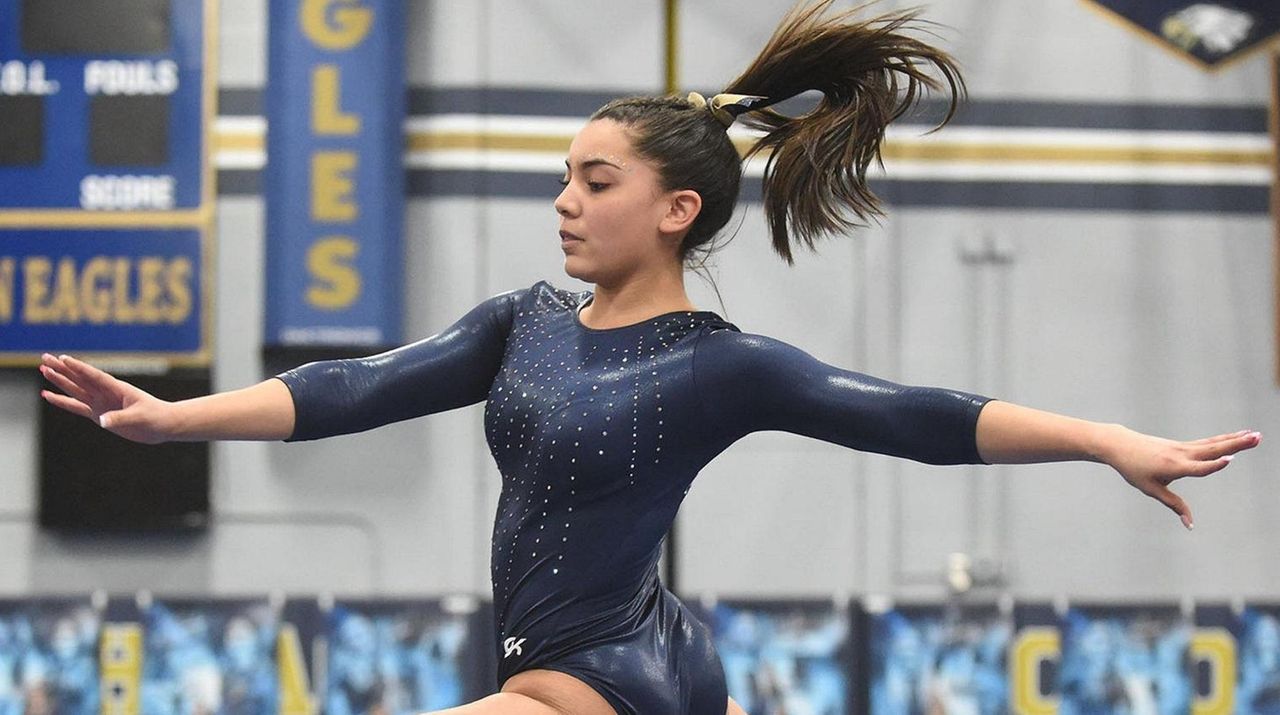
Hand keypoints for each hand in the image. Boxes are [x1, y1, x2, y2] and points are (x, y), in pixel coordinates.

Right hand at [39, 354, 175, 443]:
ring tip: (43, 370)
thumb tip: (101, 420)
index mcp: (117, 388)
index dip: (79, 368)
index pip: (94, 376)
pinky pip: (76, 407)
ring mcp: (100, 403)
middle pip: (79, 378)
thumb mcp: (139, 417)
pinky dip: (62, 402)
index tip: (63, 358)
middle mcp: (105, 393)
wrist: (163, 425)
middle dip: (62, 369)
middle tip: (44, 357)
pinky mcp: (98, 414)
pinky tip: (48, 395)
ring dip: (59, 381)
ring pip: (75, 389)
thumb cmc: (155, 417)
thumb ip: (120, 418)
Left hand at [1106, 426, 1260, 529]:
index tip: (1229, 460)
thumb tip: (1190, 525)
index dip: (1213, 466)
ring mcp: (1183, 447)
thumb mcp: (1151, 489)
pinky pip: (1207, 442)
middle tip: (1258, 438)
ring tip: (1256, 435)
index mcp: (1173, 466)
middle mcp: (1181, 454)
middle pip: (1213, 449)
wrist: (1119, 444)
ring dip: (1236, 439)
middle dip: (1236, 445)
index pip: (1198, 467)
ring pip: (1214, 443)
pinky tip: (1237, 435)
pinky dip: (1224, 439)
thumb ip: (1174, 505)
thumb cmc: (1133, 469)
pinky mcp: (1183, 445)